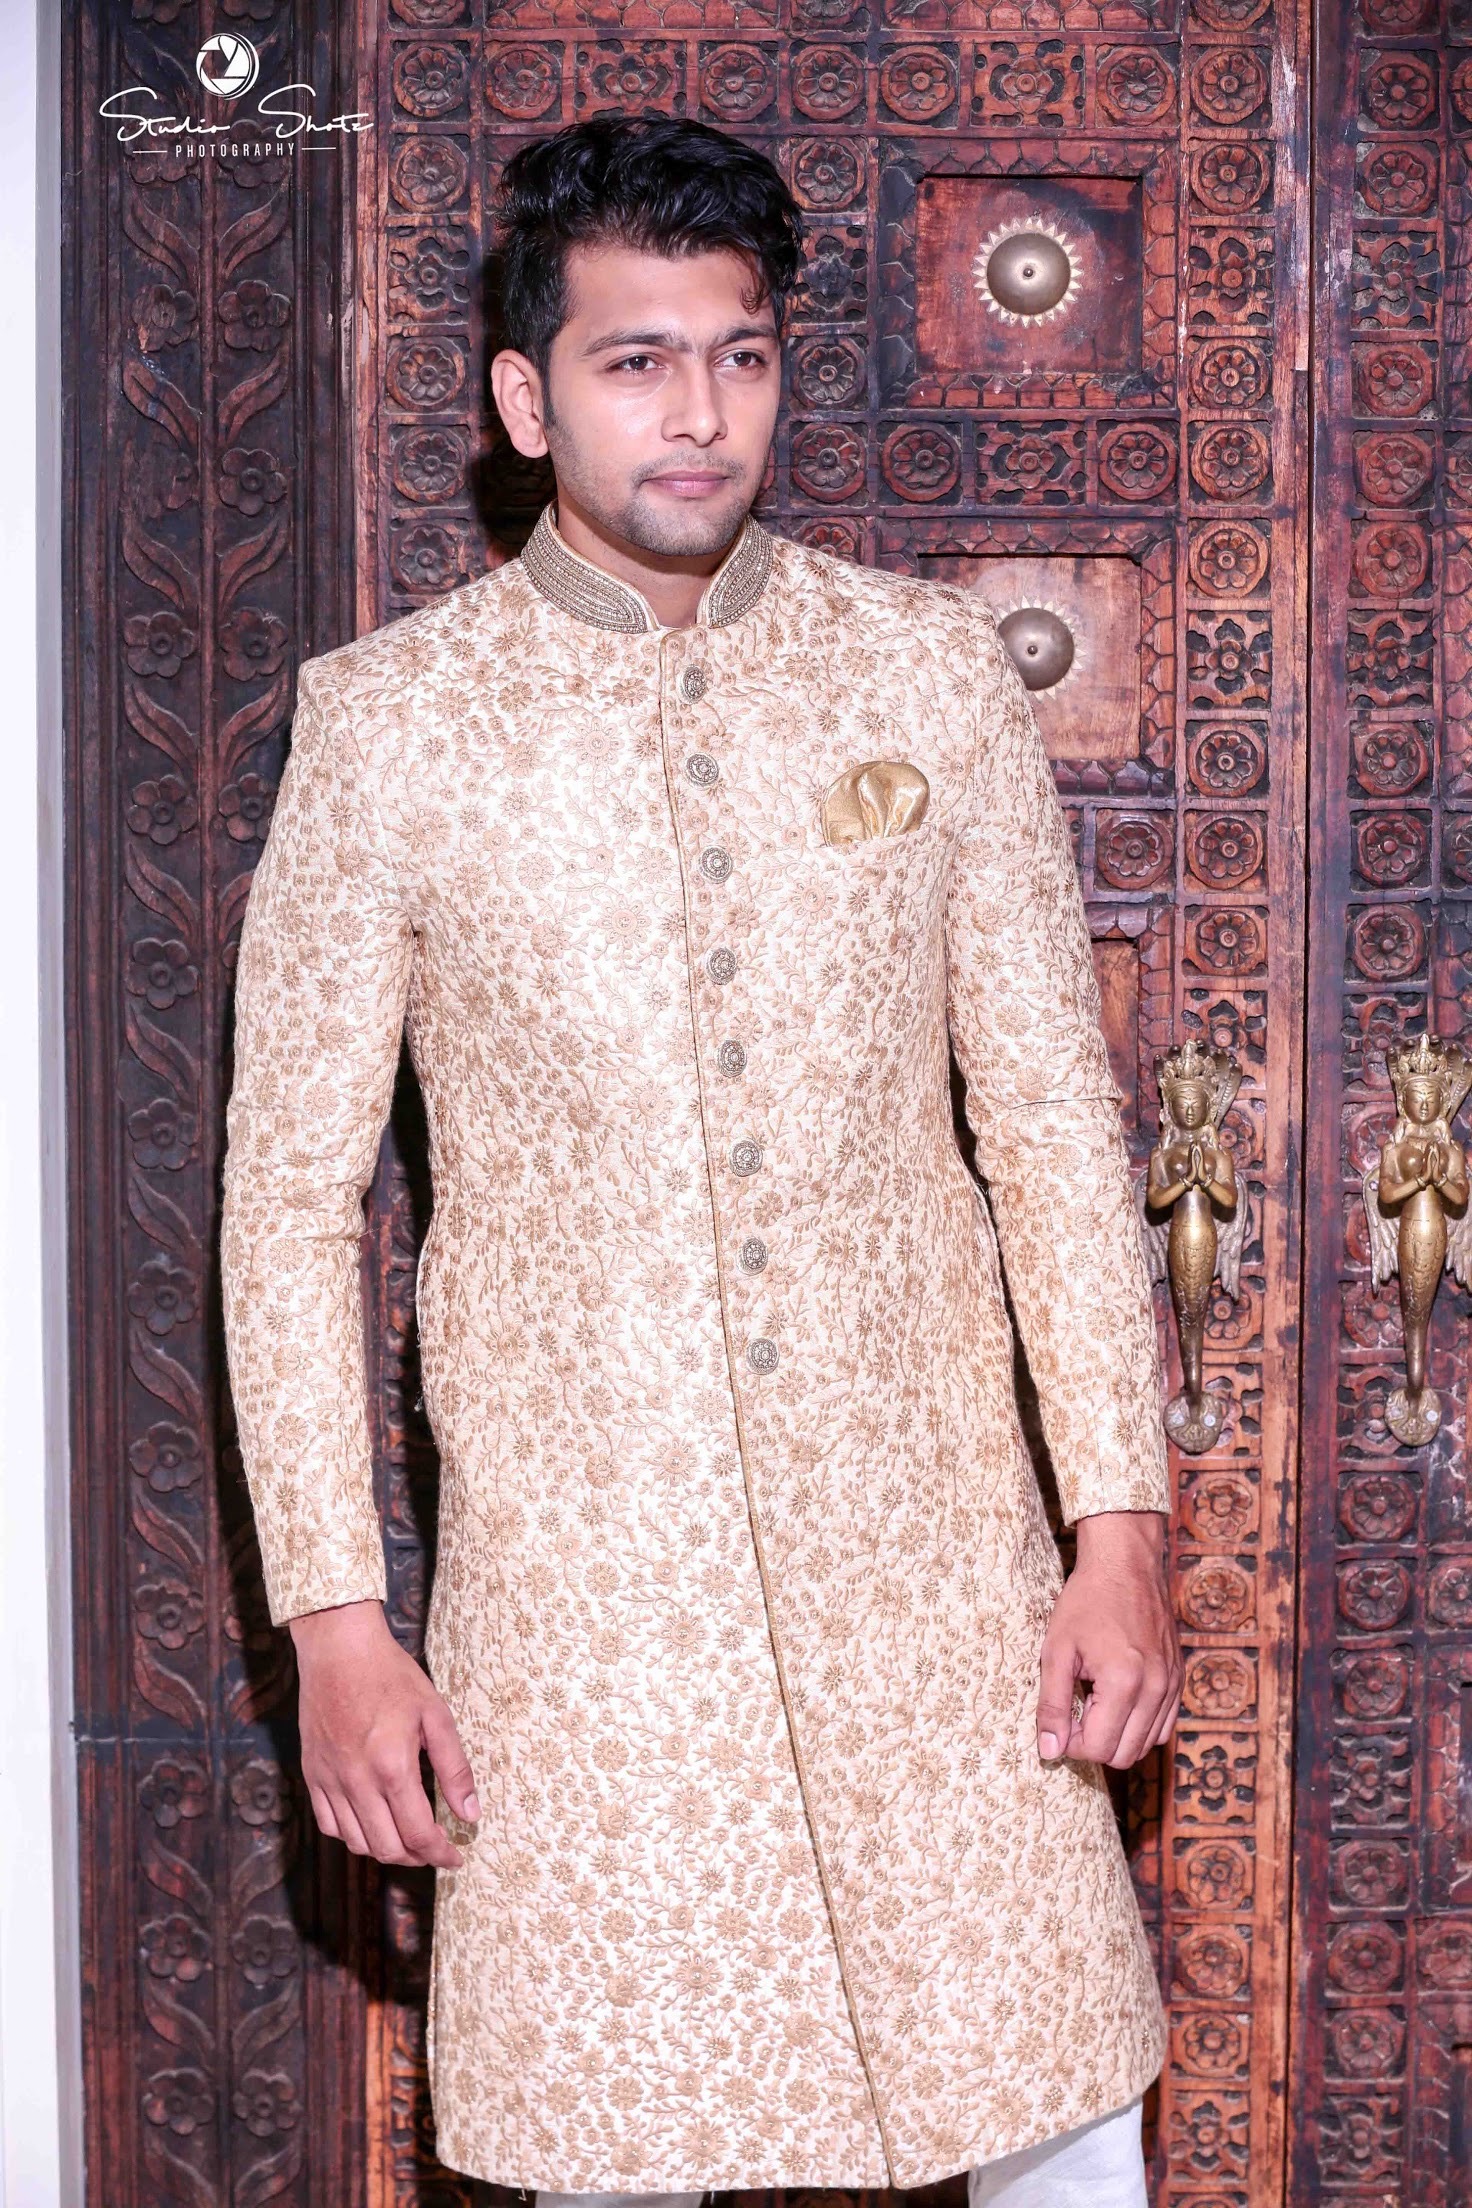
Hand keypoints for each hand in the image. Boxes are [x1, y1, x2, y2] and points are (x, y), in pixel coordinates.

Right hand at [290, 1598, 478, 1868]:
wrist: (338, 1650)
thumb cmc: (391, 1676)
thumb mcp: (435, 1714)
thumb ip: (454, 1768)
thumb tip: (471, 1814)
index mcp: (392, 1767)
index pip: (418, 1833)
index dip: (441, 1854)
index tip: (455, 1857)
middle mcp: (357, 1781)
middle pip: (386, 1848)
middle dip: (417, 1858)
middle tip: (435, 1850)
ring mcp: (330, 1780)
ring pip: (356, 1843)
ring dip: (385, 1850)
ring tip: (407, 1840)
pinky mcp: (312, 1774)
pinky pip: (329, 1825)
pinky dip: (353, 1836)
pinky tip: (372, 1824)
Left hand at [1036, 1511, 1181, 1769]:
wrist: (1125, 1564)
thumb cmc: (1086, 1602)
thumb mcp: (1057, 1651)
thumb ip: (1052, 1705)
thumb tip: (1049, 1752)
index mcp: (1124, 1684)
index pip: (1099, 1749)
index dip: (1072, 1744)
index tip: (1060, 1719)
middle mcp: (1155, 1689)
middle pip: (1125, 1754)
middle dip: (1094, 1745)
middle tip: (1075, 1714)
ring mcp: (1172, 1685)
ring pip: (1147, 1744)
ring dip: (1118, 1737)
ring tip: (1095, 1705)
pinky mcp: (1178, 1678)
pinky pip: (1164, 1725)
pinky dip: (1140, 1726)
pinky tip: (1118, 1702)